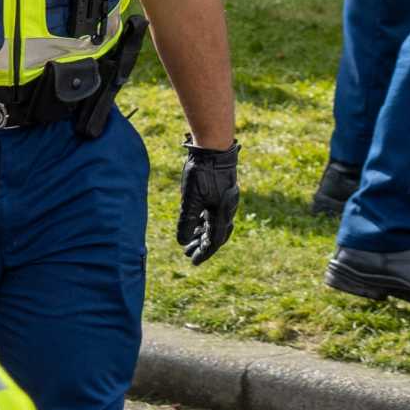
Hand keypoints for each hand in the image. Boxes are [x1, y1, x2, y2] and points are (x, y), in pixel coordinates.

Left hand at [177, 136, 239, 263]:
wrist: (214, 148)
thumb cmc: (203, 173)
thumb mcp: (191, 199)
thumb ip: (187, 221)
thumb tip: (182, 241)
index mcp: (222, 213)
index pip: (214, 241)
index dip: (204, 252)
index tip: (193, 262)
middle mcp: (227, 209)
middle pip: (216, 234)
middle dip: (202, 245)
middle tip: (188, 253)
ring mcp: (225, 200)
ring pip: (214, 223)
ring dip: (202, 233)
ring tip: (190, 239)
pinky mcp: (221, 191)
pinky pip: (214, 212)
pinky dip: (204, 221)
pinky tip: (195, 221)